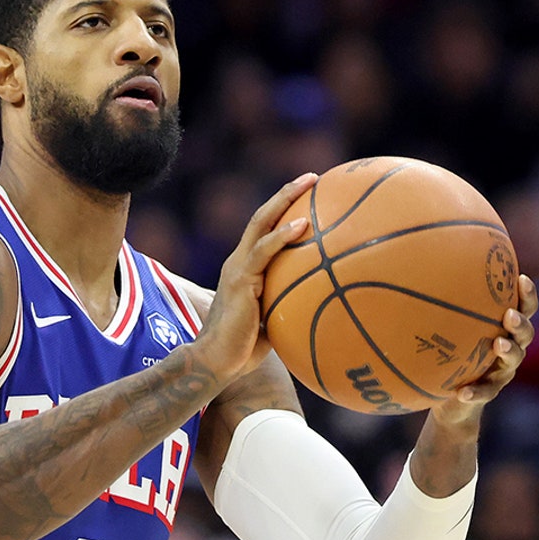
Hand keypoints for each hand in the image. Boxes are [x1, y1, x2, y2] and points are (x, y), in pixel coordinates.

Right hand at [193, 173, 317, 382]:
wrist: (216, 362)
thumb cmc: (244, 350)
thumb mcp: (273, 322)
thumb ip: (290, 308)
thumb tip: (322, 308)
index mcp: (245, 269)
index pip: (264, 231)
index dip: (283, 210)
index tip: (308, 195)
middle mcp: (239, 262)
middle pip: (263, 216)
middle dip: (287, 193)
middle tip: (313, 177)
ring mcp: (238, 268)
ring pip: (261, 223)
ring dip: (286, 199)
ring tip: (312, 183)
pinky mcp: (240, 279)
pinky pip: (264, 251)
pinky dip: (283, 235)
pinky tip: (303, 224)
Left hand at [431, 274, 537, 429]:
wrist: (451, 401)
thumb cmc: (450, 353)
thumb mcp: (447, 329)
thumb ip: (442, 304)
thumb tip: (415, 267)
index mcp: (502, 328)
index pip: (523, 308)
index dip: (527, 295)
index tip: (521, 279)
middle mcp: (509, 348)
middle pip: (526, 333)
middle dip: (521, 322)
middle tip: (509, 315)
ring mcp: (501, 372)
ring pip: (514, 360)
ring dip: (509, 351)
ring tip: (499, 344)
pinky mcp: (488, 392)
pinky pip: (485, 393)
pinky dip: (476, 391)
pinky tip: (463, 392)